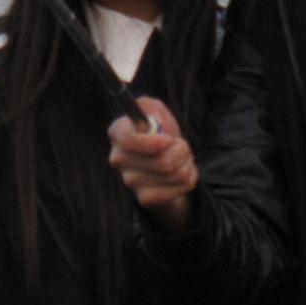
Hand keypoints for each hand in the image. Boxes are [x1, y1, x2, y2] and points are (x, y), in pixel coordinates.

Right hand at [107, 98, 197, 229]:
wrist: (165, 160)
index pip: (129, 140)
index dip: (153, 142)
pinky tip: (181, 174)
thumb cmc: (159, 132)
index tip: (169, 139)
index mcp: (117, 133)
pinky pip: (177, 189)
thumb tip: (155, 122)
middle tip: (182, 146)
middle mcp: (119, 159)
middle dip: (182, 151)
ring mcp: (130, 181)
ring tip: (183, 159)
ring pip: (173, 174)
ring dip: (186, 164)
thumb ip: (151, 107)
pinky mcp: (144, 198)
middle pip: (161, 161)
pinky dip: (188, 179)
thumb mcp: (155, 111)